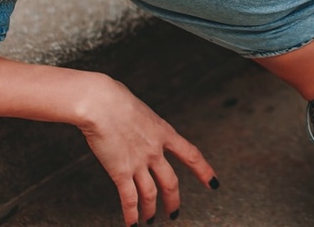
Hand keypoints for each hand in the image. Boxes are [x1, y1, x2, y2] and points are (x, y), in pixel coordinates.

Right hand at [75, 77, 216, 224]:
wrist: (100, 103)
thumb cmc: (114, 98)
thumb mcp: (140, 109)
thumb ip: (143, 122)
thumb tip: (136, 120)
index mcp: (163, 132)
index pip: (191, 155)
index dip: (204, 172)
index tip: (213, 183)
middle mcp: (155, 150)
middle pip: (171, 182)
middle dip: (173, 200)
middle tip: (173, 212)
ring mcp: (139, 162)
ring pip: (151, 194)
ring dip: (151, 210)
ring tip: (150, 220)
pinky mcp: (120, 171)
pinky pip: (129, 198)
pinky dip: (132, 214)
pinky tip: (132, 223)